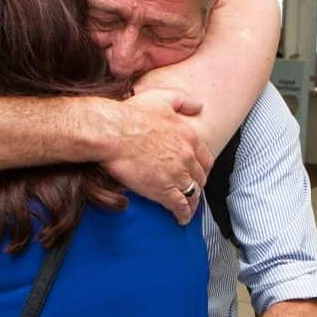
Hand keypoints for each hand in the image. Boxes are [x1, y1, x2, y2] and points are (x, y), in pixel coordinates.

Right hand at [99, 90, 212, 224]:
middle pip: (199, 177)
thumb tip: (199, 106)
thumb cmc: (130, 115)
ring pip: (192, 193)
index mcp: (188, 136)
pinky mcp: (163, 189)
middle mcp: (186, 156)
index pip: (205, 158)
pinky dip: (183, 214)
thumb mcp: (161, 98)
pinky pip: (179, 206)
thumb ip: (183, 101)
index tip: (198, 173)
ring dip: (192, 202)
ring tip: (188, 209)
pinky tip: (181, 219)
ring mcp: (176, 174)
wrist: (111, 132)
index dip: (202, 168)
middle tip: (192, 191)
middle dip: (197, 185)